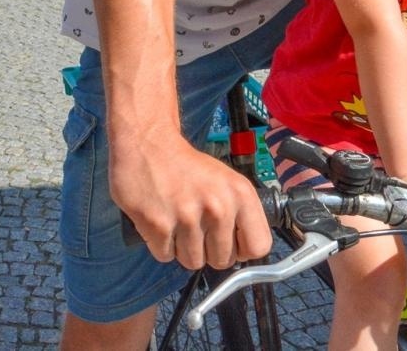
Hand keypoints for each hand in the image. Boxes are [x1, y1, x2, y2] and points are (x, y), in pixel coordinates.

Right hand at [111, 134, 270, 269]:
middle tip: (196, 226)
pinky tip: (161, 221)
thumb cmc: (188, 167)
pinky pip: (165, 256)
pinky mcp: (159, 225)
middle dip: (208, 250)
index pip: (258, 247)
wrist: (148, 144)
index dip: (242, 249)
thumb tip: (245, 253)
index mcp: (240, 194)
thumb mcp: (227, 182)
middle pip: (222, 261)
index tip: (231, 242)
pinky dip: (161, 244)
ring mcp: (187, 217)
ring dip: (183, 248)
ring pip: (193, 262)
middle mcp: (217, 206)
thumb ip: (241, 215)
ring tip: (177, 222)